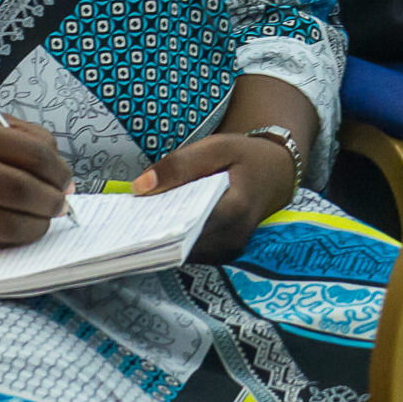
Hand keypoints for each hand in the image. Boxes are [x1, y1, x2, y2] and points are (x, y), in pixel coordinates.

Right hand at [0, 109, 73, 247]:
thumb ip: (23, 139)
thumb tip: (61, 173)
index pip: (34, 155)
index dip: (58, 169)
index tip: (64, 176)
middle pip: (25, 191)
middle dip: (53, 198)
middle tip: (61, 199)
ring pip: (13, 223)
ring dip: (40, 223)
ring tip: (45, 215)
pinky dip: (17, 237)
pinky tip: (22, 227)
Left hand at [132, 131, 297, 263]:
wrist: (275, 174)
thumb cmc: (246, 157)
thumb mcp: (217, 147)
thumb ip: (180, 164)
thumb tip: (140, 187)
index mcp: (234, 209)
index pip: (186, 225)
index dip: (155, 223)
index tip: (129, 217)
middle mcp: (233, 238)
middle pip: (181, 243)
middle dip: (153, 231)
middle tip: (127, 218)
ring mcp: (229, 251)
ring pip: (184, 252)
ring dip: (161, 237)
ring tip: (138, 220)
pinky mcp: (223, 254)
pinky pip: (191, 251)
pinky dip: (174, 239)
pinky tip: (158, 223)